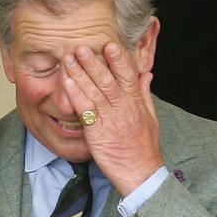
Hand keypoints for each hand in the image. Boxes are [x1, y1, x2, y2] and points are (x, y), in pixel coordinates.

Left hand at [62, 43, 162, 195]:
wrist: (139, 171)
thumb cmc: (143, 146)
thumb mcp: (150, 117)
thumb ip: (144, 94)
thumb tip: (146, 74)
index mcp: (135, 102)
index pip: (127, 75)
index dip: (118, 59)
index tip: (109, 45)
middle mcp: (122, 106)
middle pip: (106, 79)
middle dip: (93, 61)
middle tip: (80, 46)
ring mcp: (109, 117)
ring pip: (93, 90)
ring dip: (79, 73)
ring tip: (68, 58)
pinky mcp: (96, 130)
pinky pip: (84, 109)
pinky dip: (75, 94)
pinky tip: (66, 82)